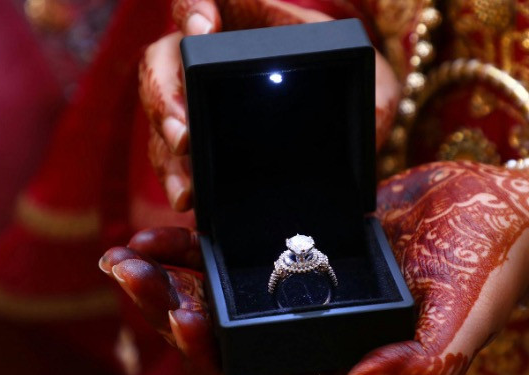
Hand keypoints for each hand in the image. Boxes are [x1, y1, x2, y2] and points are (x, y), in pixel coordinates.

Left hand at [100, 161, 528, 374]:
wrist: (498, 211)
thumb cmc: (487, 268)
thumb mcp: (465, 320)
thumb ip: (424, 367)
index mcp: (343, 366)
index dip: (212, 360)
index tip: (182, 318)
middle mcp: (314, 335)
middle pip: (225, 341)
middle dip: (169, 312)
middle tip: (126, 276)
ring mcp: (304, 294)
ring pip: (222, 299)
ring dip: (170, 281)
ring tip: (123, 255)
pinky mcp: (301, 251)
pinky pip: (240, 255)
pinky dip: (199, 246)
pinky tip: (163, 230)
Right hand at [140, 0, 399, 210]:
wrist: (343, 120)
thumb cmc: (349, 80)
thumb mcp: (366, 75)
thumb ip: (368, 90)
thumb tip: (364, 119)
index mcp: (242, 18)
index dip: (191, 7)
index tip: (204, 28)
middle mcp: (207, 54)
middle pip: (160, 61)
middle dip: (166, 98)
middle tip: (184, 135)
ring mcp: (194, 97)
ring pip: (160, 115)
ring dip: (167, 151)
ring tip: (186, 189)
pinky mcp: (194, 139)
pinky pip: (170, 156)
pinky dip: (177, 179)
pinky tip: (189, 201)